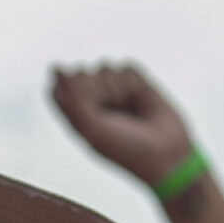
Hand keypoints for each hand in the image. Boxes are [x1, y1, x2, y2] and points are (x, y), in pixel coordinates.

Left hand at [49, 63, 195, 190]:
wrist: (167, 156)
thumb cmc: (126, 149)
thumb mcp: (92, 129)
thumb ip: (72, 98)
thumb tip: (56, 67)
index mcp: (75, 114)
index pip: (61, 85)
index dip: (75, 91)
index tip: (89, 109)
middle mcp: (93, 101)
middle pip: (84, 73)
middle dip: (100, 90)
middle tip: (114, 114)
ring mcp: (116, 91)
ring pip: (106, 67)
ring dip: (120, 89)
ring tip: (130, 110)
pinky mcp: (138, 84)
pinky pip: (128, 67)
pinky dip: (136, 84)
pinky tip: (142, 101)